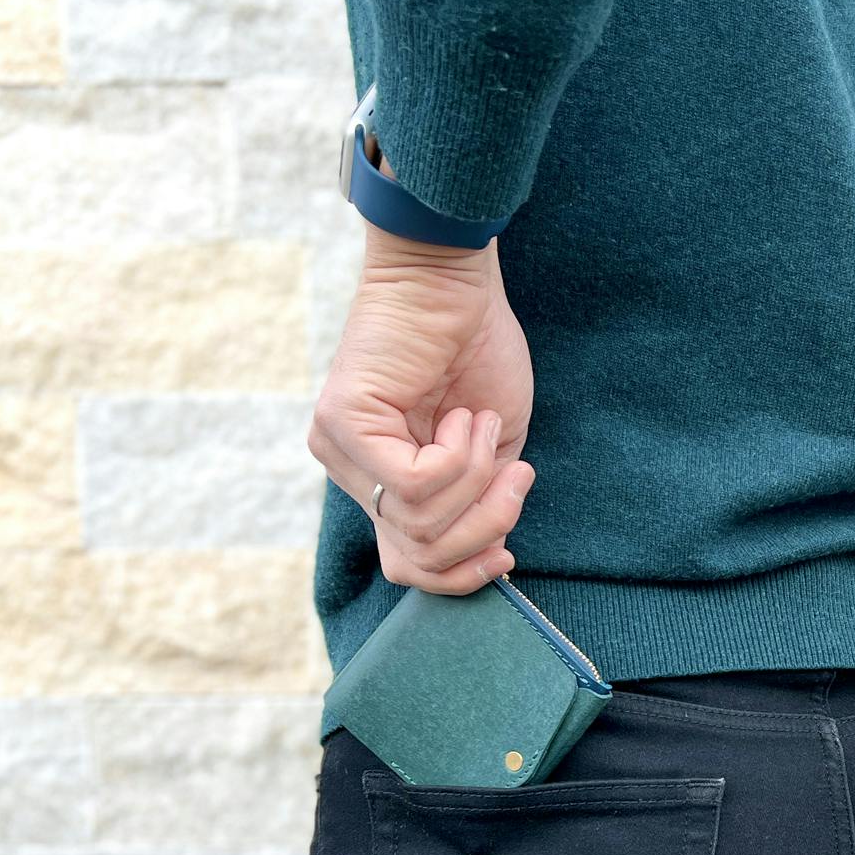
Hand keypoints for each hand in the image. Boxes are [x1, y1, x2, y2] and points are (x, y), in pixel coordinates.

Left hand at [306, 223, 535, 593]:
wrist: (454, 279)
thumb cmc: (476, 350)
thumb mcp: (490, 452)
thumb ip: (480, 504)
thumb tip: (488, 557)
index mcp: (381, 481)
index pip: (409, 567)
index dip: (462, 575)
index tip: (509, 557)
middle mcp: (348, 472)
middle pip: (418, 556)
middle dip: (485, 527)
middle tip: (517, 475)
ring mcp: (338, 450)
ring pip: (420, 522)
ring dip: (476, 479)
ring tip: (483, 424)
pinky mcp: (342, 425)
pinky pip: (415, 485)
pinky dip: (460, 457)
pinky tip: (466, 415)